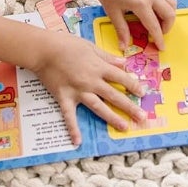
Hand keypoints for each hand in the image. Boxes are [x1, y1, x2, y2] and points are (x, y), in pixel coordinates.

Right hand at [33, 32, 150, 145]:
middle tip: (142, 117)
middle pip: (114, 95)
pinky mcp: (64, 97)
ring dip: (112, 117)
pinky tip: (77, 141)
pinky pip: (69, 116)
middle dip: (129, 106)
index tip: (143, 93)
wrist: (44, 49)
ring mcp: (78, 91)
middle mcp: (91, 81)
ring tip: (124, 127)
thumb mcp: (90, 46)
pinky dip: (73, 129)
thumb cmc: (67, 44)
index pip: (121, 78)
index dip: (133, 85)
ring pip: (98, 106)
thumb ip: (107, 57)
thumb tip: (124, 63)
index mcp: (99, 67)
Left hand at [91, 0, 176, 51]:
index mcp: (141, 4)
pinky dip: (166, 6)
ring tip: (158, 23)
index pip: (155, 26)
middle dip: (167, 27)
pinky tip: (154, 11)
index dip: (159, 39)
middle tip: (158, 34)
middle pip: (170, 14)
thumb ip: (121, 30)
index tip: (161, 48)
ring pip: (172, 4)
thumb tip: (124, 46)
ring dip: (169, 15)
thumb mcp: (112, 12)